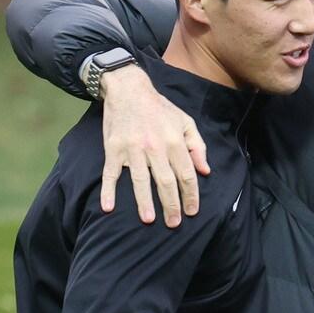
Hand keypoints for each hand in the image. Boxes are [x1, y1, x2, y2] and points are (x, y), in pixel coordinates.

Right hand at [99, 64, 209, 226]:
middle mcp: (155, 147)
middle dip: (171, 205)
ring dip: (144, 202)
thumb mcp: (186, 122)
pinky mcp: (113, 148)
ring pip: (140, 180)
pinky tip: (108, 207)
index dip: (191, 195)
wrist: (129, 89)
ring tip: (149, 220)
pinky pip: (110, 173)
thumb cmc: (161, 109)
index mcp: (175, 141)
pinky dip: (108, 190)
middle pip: (166, 181)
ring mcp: (133, 148)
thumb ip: (197, 146)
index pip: (186, 174)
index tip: (192, 211)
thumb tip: (205, 171)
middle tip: (174, 223)